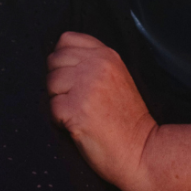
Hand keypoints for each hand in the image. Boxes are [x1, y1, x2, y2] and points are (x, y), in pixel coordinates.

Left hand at [47, 31, 158, 190]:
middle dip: (59, 81)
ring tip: (80, 112)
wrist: (141, 150)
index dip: (63, 58)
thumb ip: (92, 62)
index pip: (66, 40)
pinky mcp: (76, 109)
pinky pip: (52, 107)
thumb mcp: (116, 77)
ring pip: (50, 83)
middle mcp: (96, 66)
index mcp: (106, 55)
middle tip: (78, 99)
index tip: (74, 76)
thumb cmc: (125, 118)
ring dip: (58, 100)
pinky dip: (60, 120)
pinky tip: (79, 125)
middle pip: (54, 61)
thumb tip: (59, 57)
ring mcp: (86, 87)